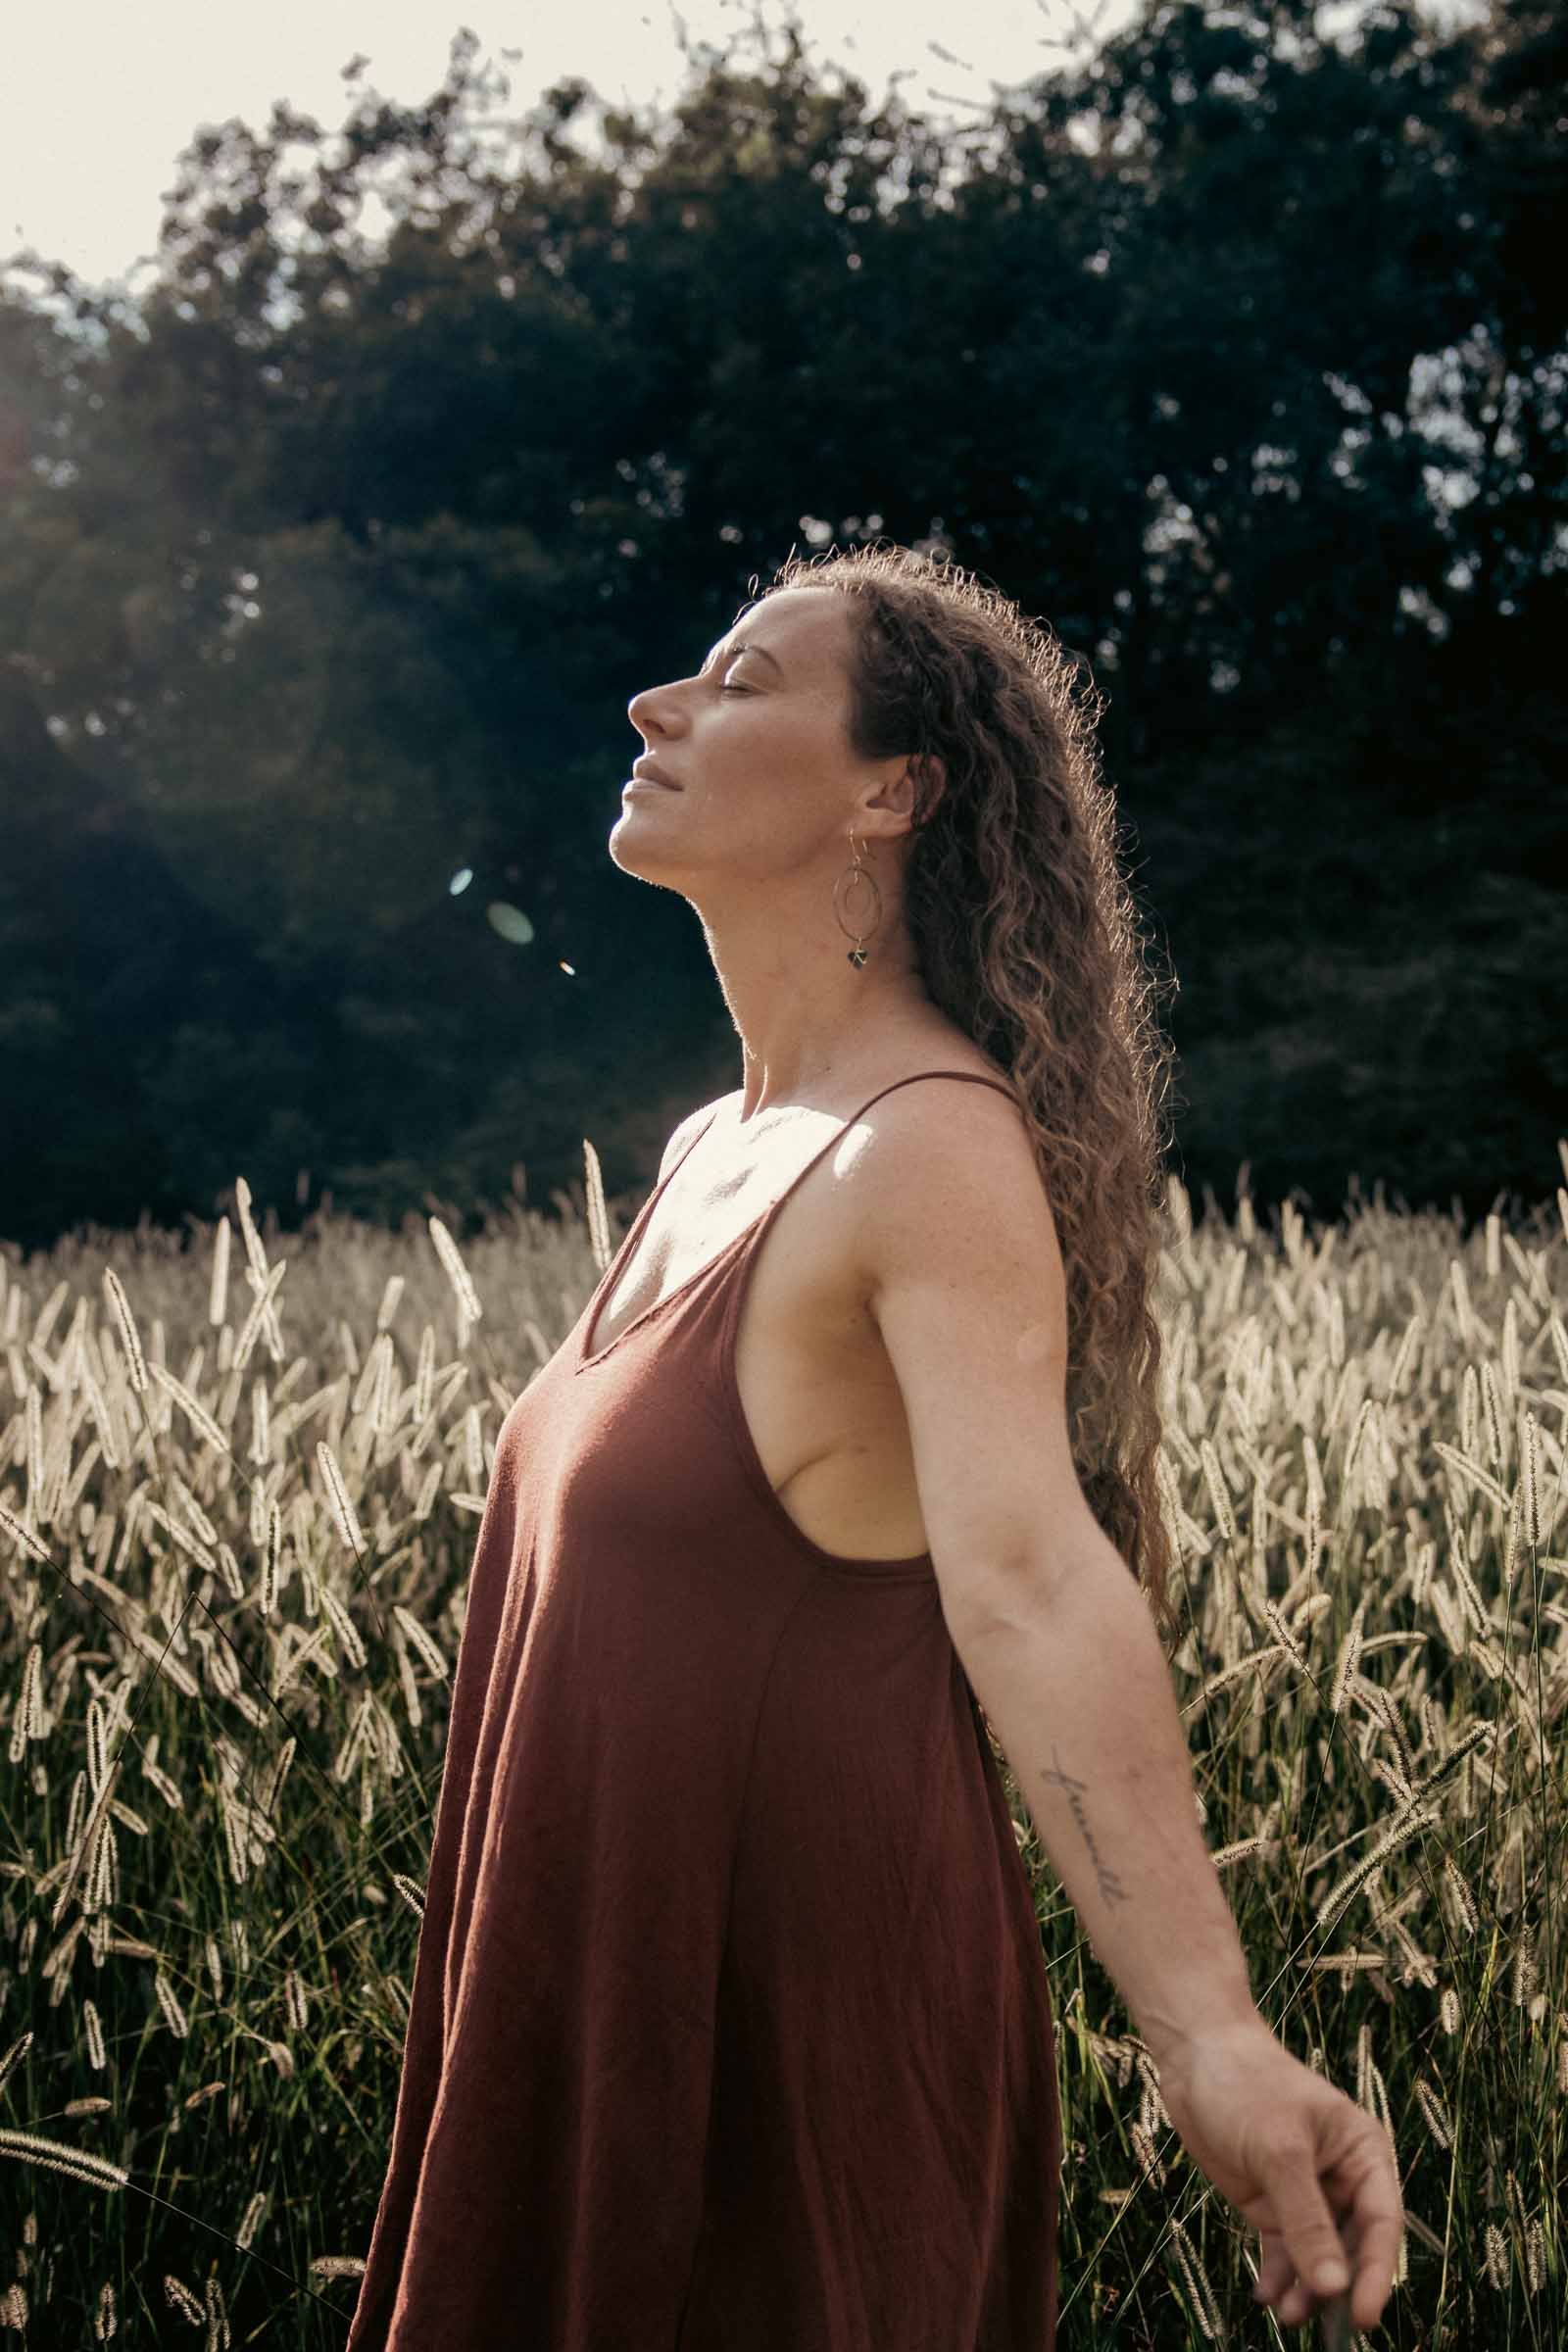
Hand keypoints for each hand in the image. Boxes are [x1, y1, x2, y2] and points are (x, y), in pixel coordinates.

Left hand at [1153, 2016, 1402, 2332]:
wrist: (1195, 2055)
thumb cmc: (1248, 2084)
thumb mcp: (1279, 2151)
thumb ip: (1307, 2220)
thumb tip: (1336, 2287)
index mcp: (1363, 2153)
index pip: (1382, 2223)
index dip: (1377, 2273)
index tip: (1363, 2317)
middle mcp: (1341, 2177)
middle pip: (1353, 2247)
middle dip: (1337, 2287)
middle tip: (1322, 2329)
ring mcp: (1305, 2192)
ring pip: (1317, 2255)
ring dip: (1305, 2289)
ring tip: (1286, 2316)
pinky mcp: (1271, 2200)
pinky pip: (1284, 2249)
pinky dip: (1277, 2275)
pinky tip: (1265, 2296)